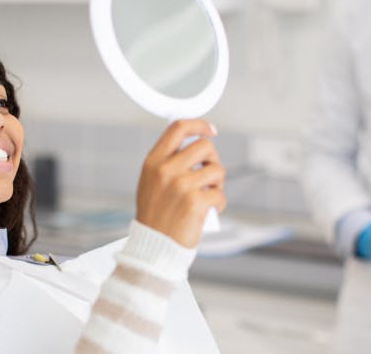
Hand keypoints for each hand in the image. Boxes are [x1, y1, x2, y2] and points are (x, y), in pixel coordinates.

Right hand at [136, 120, 224, 247]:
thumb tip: (195, 144)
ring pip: (217, 170)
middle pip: (204, 146)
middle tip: (210, 175)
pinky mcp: (196, 202)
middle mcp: (166, 170)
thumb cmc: (155, 216)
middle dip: (212, 159)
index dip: (198, 124)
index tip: (210, 129)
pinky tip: (208, 211)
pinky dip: (218, 203)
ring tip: (208, 194)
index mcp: (153, 162)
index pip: (178, 128)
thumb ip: (167, 162)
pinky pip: (220, 194)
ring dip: (217, 183)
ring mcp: (181, 186)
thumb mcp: (151, 182)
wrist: (154, 246)